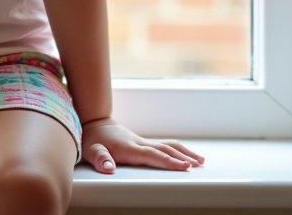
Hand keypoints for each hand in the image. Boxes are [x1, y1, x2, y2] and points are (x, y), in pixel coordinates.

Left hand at [79, 116, 204, 174]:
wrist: (94, 123)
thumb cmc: (92, 140)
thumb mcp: (91, 150)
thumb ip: (100, 159)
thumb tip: (108, 168)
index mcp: (130, 148)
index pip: (153, 155)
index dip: (169, 161)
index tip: (184, 166)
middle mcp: (140, 143)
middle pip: (166, 149)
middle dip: (183, 157)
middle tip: (199, 165)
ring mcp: (143, 141)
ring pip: (168, 145)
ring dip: (184, 152)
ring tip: (200, 160)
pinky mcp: (143, 142)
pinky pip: (164, 145)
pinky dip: (177, 149)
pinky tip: (185, 155)